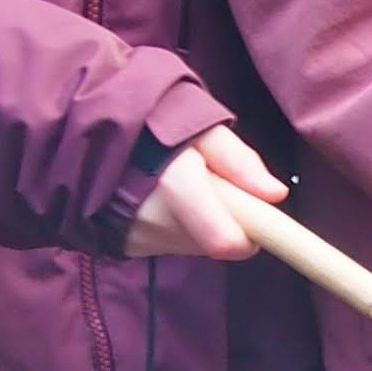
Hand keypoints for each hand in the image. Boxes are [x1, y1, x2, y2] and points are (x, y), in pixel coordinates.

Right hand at [126, 124, 289, 261]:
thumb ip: (239, 161)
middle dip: (226, 219)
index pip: (227, 242)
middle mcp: (156, 220)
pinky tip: (161, 198)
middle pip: (216, 243)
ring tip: (180, 187)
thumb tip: (276, 194)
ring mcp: (138, 237)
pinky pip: (170, 243)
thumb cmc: (156, 125)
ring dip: (200, 222)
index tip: (255, 214)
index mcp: (177, 187)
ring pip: (195, 244)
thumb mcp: (203, 129)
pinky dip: (176, 226)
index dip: (252, 235)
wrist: (96, 133)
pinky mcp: (127, 245)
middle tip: (212, 184)